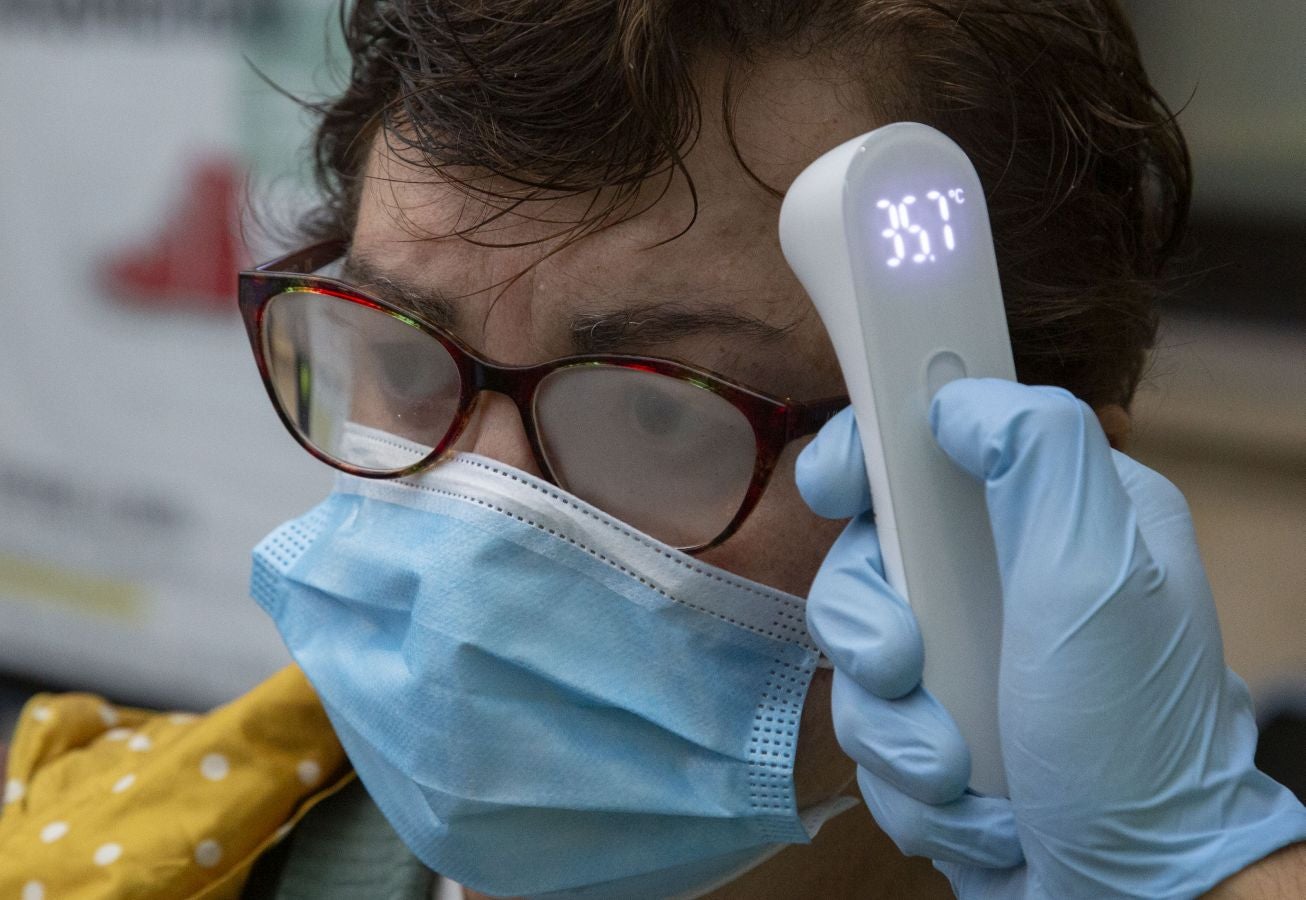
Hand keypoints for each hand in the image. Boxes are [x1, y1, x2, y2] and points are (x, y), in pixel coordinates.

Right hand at [796, 379, 1305, 896]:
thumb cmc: (1133, 744)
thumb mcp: (1102, 576)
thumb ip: (1040, 455)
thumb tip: (959, 400)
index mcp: (1053, 518)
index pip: (929, 446)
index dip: (865, 454)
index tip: (838, 488)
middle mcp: (1003, 581)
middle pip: (866, 554)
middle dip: (870, 623)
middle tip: (905, 667)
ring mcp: (965, 659)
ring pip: (855, 655)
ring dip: (895, 725)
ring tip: (957, 770)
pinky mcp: (935, 730)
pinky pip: (870, 733)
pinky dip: (909, 780)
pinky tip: (974, 809)